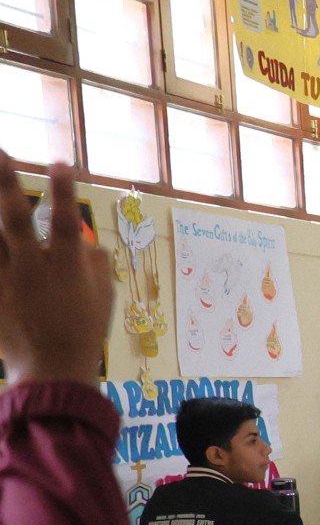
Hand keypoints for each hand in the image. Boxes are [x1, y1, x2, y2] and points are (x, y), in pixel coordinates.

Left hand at [0, 157, 112, 384]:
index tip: (60, 163)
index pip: (64, 222)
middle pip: (13, 220)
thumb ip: (98, 266)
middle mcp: (31, 269)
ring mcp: (6, 282)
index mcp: (66, 269)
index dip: (63, 191)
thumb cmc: (84, 333)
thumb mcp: (105, 299)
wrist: (51, 371)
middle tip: (0, 154)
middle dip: (6, 185)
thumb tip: (89, 242)